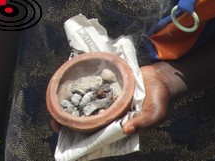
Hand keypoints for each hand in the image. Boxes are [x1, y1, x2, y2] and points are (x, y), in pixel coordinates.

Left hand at [49, 64, 174, 134]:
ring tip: (54, 107)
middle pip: (86, 121)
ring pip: (85, 107)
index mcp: (118, 125)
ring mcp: (106, 102)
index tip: (66, 134)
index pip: (97, 134)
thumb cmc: (159, 99)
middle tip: (54, 121)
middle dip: (69, 123)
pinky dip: (81, 92)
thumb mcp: (155, 113)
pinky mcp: (106, 88)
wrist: (161, 78)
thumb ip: (143, 122)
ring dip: (71, 108)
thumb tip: (126, 130)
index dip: (81, 136)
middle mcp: (110, 115)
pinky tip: (67, 90)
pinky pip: (91, 91)